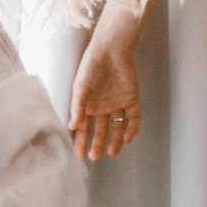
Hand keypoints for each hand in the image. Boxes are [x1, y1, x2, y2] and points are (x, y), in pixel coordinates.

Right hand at [68, 29, 140, 161]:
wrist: (111, 49)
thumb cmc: (91, 66)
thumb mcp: (80, 87)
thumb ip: (78, 107)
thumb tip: (73, 126)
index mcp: (87, 105)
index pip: (83, 128)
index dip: (80, 141)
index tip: (78, 154)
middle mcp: (102, 107)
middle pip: (99, 130)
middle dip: (96, 144)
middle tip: (94, 157)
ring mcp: (117, 104)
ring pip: (117, 127)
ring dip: (115, 141)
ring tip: (111, 153)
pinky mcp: (131, 100)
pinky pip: (133, 118)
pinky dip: (132, 128)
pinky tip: (128, 139)